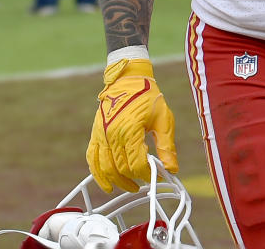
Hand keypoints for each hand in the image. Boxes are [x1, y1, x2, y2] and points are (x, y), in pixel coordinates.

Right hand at [86, 58, 177, 192]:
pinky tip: (107, 184)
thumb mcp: (163, 119)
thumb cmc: (148, 97)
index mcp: (130, 130)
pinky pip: (92, 159)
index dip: (148, 174)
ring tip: (131, 187)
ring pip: (105, 168)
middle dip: (135, 179)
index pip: (136, 164)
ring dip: (117, 182)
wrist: (128, 78)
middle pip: (121, 169)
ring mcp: (101, 135)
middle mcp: (112, 135)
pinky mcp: (95, 134)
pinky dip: (97, 174)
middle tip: (146, 182)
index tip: (158, 174)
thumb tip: (172, 168)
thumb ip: (167, 145)